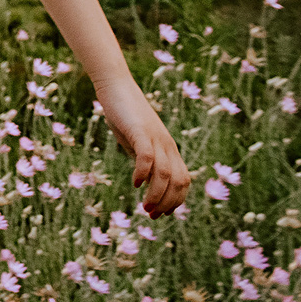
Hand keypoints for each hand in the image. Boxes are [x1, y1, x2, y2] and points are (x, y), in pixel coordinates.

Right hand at [99, 80, 190, 216]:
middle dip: (168, 203)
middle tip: (152, 216)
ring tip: (145, 207)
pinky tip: (134, 183)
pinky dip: (143, 173)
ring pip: (166, 174)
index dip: (176, 201)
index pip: (183, 181)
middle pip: (179, 181)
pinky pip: (148, 157)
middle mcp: (168, 145)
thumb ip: (143, 158)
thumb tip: (144, 179)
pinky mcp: (141, 131)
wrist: (116, 85)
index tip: (161, 214)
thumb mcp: (136, 140)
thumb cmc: (124, 113)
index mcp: (169, 148)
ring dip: (157, 195)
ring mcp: (156, 138)